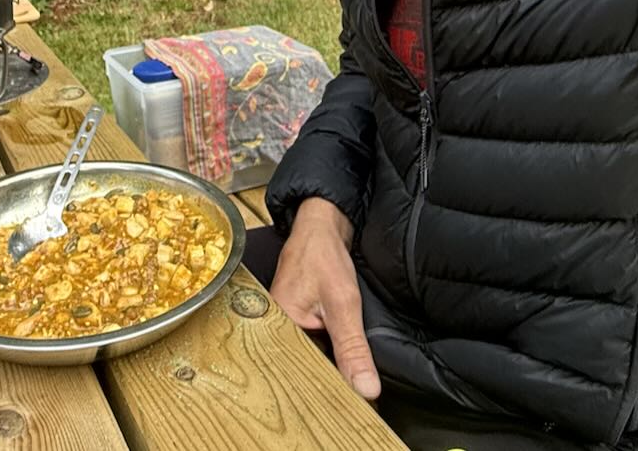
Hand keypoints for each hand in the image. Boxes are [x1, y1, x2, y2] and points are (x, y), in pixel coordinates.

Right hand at [270, 197, 380, 400]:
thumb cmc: (323, 256)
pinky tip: (340, 366)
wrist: (321, 226)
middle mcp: (271, 328)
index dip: (323, 392)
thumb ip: (353, 347)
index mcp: (273, 327)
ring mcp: (281, 324)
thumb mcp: (343, 304)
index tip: (348, 410)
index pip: (297, 373)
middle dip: (325, 383)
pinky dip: (325, 353)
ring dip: (326, 368)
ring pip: (306, 357)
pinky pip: (309, 345)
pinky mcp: (293, 319)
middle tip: (354, 405)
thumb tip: (366, 389)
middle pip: (300, 368)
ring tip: (348, 394)